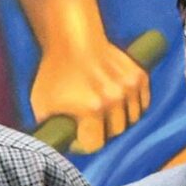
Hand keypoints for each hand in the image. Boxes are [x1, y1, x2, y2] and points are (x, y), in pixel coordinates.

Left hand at [18, 0, 149, 152]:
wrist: (73, 38)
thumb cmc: (55, 71)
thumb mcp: (42, 103)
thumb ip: (50, 129)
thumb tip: (56, 148)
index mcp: (91, 108)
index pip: (95, 145)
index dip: (84, 144)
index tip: (78, 137)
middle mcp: (114, 99)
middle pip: (116, 133)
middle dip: (102, 131)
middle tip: (91, 123)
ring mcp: (129, 87)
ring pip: (132, 120)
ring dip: (120, 119)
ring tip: (105, 111)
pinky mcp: (139, 76)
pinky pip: (143, 104)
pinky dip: (133, 107)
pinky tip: (119, 102)